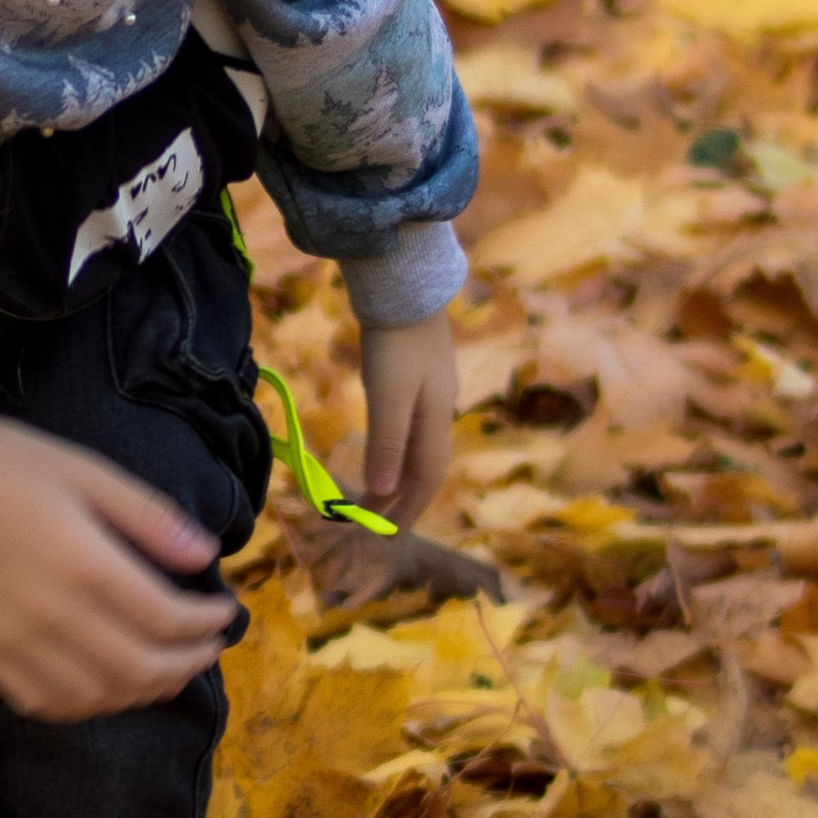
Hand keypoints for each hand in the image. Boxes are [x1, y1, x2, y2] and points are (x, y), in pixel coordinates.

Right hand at [0, 381, 232, 719]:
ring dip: (144, 691)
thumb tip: (205, 555)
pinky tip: (106, 685)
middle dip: (188, 663)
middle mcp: (51, 613)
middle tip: (209, 647)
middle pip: (140, 668)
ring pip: (97, 696)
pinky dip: (87, 704)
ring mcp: (14, 641)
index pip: (168, 618)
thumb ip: (147, 516)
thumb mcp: (83, 468)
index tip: (224, 608)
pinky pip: (45, 702)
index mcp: (83, 562)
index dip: (207, 622)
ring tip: (167, 669)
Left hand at [359, 312, 455, 530]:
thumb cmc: (396, 341)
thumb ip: (388, 444)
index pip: (427, 478)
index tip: (386, 534)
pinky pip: (410, 424)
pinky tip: (386, 443)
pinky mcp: (417, 372)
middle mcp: (440, 408)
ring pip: (419, 445)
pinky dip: (397, 446)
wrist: (405, 283)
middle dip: (404, 498)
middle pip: (426, 465)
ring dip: (400, 473)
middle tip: (377, 522)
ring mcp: (431, 389)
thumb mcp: (389, 397)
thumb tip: (383, 492)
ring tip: (379, 493)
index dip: (408, 508)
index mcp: (437, 419)